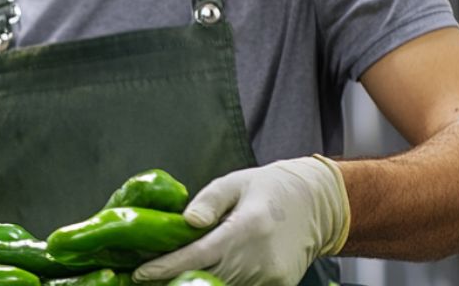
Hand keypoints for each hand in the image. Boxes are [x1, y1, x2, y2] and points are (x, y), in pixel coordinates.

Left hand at [133, 156, 349, 285]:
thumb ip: (209, 201)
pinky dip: (220, 284)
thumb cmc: (270, 188)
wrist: (317, 203)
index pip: (199, 255)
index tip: (140, 274)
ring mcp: (273, 277)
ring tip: (168, 277)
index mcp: (248, 228)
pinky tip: (200, 277)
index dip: (167, 268)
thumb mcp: (235, 182)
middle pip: (208, 278)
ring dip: (196, 284)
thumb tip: (186, 221)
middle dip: (175, 280)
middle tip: (147, 277)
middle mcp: (261, 258)